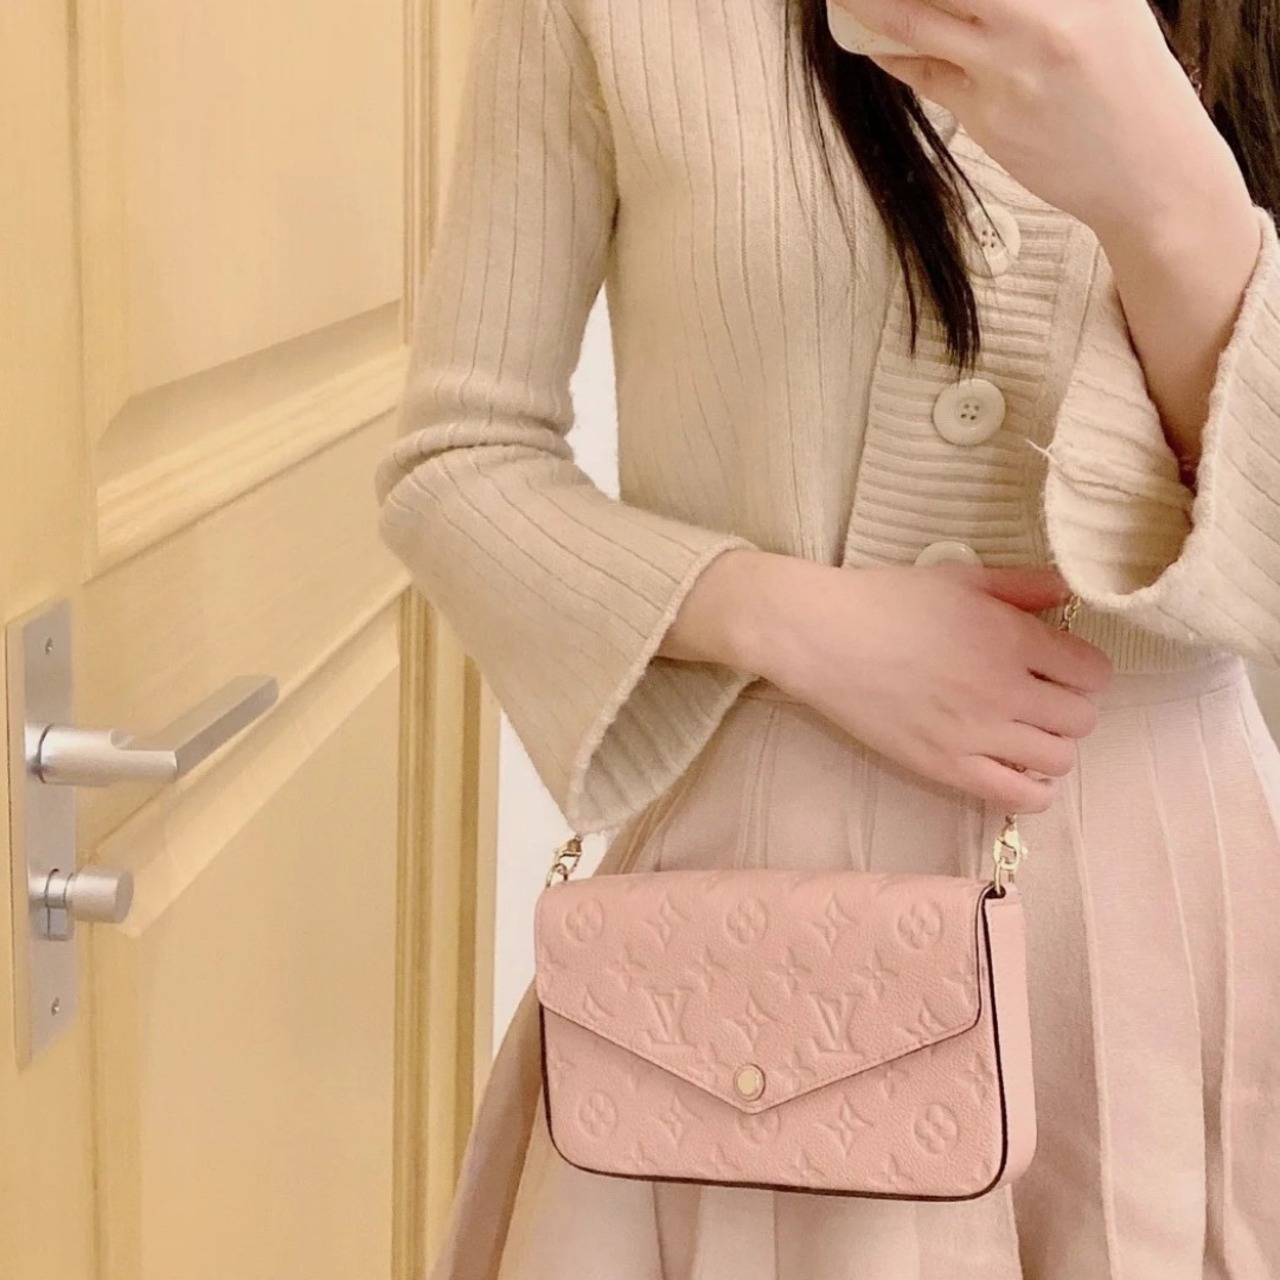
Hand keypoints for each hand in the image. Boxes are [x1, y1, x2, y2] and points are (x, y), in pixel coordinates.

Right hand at [748, 559, 1113, 813]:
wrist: (821, 637)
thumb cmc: (886, 600)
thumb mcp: (959, 577)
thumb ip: (1021, 585)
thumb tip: (1069, 596)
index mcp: (1011, 639)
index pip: (1092, 671)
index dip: (1082, 667)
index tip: (1058, 663)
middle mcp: (1004, 691)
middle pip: (1081, 718)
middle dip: (1069, 705)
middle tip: (1038, 694)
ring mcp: (976, 735)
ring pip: (1058, 760)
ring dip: (1051, 744)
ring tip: (1022, 729)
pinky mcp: (945, 767)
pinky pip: (1017, 796)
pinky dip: (1031, 787)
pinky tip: (1014, 765)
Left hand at [829, 0, 1223, 237]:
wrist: (1149, 171)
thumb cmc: (1131, 83)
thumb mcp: (1108, 6)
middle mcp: (1040, 17)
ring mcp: (1008, 69)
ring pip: (917, 21)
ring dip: (871, 4)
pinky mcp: (986, 117)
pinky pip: (923, 74)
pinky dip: (893, 52)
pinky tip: (873, 39)